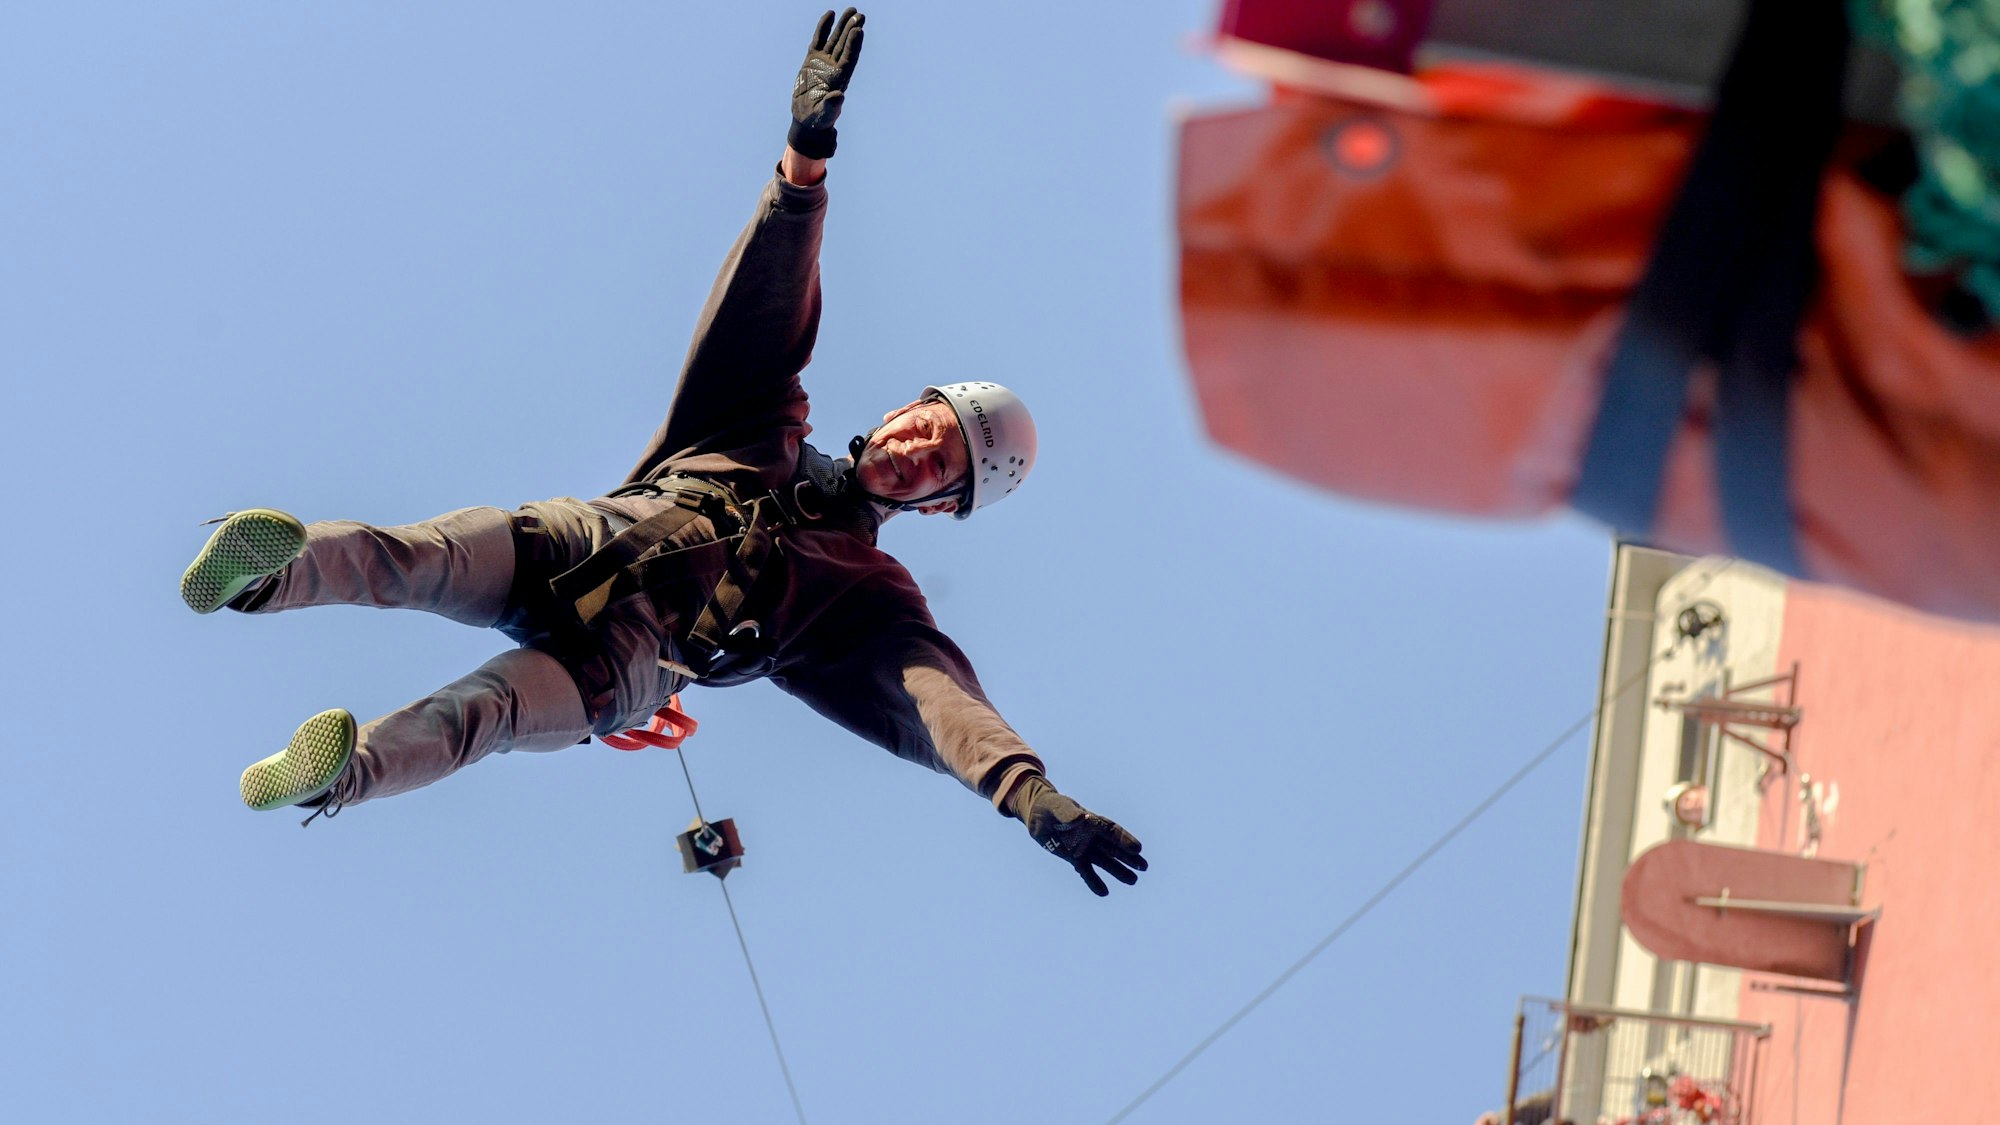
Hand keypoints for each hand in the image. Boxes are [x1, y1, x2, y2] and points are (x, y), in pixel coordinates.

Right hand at [789, 8, 864, 158]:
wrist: (806, 118)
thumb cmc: (817, 119)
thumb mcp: (824, 114)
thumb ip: (832, 105)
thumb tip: (839, 96)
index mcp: (840, 79)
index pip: (849, 58)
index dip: (854, 44)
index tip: (859, 30)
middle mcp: (834, 67)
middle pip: (845, 44)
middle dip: (852, 29)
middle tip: (860, 14)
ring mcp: (824, 61)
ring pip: (835, 39)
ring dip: (843, 25)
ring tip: (851, 10)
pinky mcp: (812, 59)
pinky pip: (819, 40)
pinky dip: (824, 27)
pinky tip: (830, 14)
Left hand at [1010, 775, 1146, 895]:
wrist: (1037, 815)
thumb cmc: (1050, 806)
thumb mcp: (1057, 807)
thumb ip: (1068, 813)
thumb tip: (1081, 818)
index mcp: (1092, 821)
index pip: (1111, 832)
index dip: (1125, 840)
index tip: (1138, 849)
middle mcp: (1092, 836)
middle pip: (1114, 848)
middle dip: (1129, 857)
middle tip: (1144, 867)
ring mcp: (1084, 847)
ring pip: (1105, 861)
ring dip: (1118, 871)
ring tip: (1133, 881)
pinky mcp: (1075, 858)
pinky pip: (1086, 871)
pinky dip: (1093, 881)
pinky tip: (1103, 892)